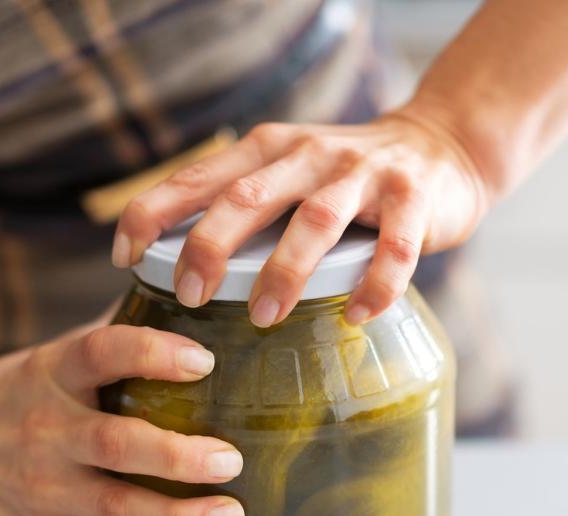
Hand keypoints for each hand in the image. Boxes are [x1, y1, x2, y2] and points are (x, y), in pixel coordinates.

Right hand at [0, 320, 245, 515]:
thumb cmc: (10, 394)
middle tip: (230, 459)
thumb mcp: (49, 355)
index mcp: (51, 373)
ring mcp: (45, 488)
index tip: (202, 360)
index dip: (151, 353)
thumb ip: (111, 335)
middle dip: (176, 454)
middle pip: (115, 443)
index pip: (100, 353)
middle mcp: (46, 431)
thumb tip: (188, 299)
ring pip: (114, 508)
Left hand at [112, 108, 489, 325]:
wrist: (441, 145)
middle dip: (210, 246)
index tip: (125, 257)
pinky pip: (393, 247)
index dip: (153, 213)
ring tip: (263, 317)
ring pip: (314, 221)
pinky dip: (375, 284)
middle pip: (247, 198)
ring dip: (285, 271)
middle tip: (188, 295)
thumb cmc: (343, 180)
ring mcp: (361, 175)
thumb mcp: (285, 175)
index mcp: (266, 151)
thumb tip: (172, 267)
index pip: (196, 177)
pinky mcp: (413, 199)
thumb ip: (240, 206)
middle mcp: (308, 155)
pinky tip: (356, 316)